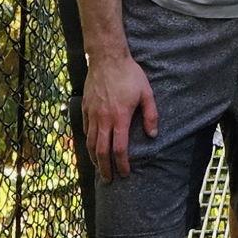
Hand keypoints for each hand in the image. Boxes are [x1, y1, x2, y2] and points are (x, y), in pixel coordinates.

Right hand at [82, 53, 157, 181]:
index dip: (122, 164)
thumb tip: (152, 135)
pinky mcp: (84, 107)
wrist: (107, 57)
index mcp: (120, 117)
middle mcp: (104, 119)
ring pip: (90, 142)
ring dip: (94, 159)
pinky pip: (84, 129)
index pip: (119, 148)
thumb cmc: (129, 74)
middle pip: (101, 151)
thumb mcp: (146, 93)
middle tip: (108, 180)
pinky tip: (91, 147)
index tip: (124, 173)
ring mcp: (92, 114)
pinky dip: (87, 142)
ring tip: (99, 168)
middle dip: (105, 168)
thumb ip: (150, 115)